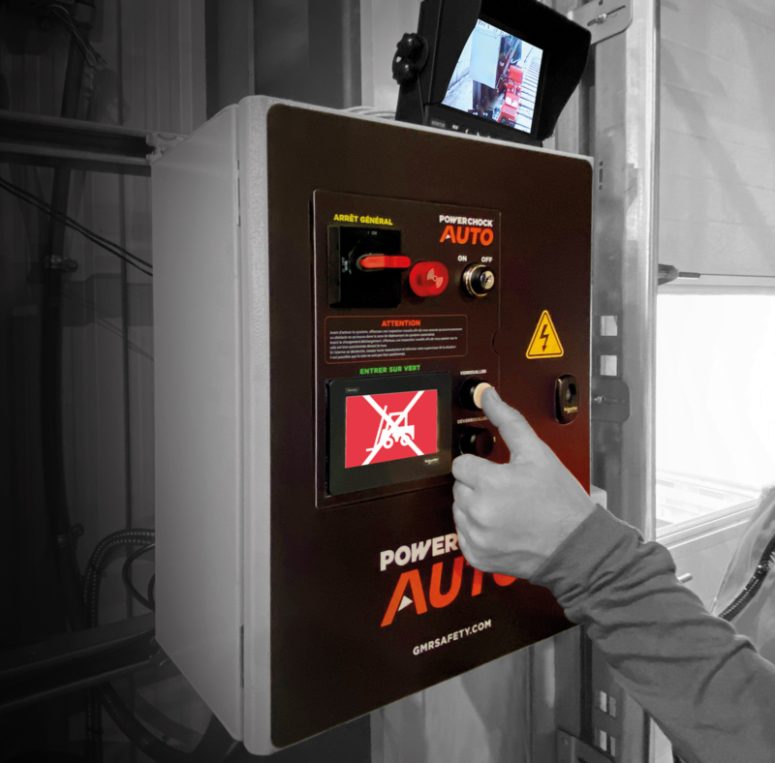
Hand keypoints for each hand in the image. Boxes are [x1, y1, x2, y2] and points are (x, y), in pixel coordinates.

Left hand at [452, 388, 594, 578]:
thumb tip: (488, 396)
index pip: (461, 464)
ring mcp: (477, 537)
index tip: (495, 472)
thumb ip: (508, 420)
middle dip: (478, 485)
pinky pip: (463, 536)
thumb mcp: (537, 453)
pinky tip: (501, 527)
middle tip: (506, 490)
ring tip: (506, 508)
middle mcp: (479, 511)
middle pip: (459, 486)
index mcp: (490, 483)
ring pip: (459, 510)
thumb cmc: (561, 502)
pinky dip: (477, 532)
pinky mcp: (477, 557)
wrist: (577, 546)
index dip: (479, 465)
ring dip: (476, 507)